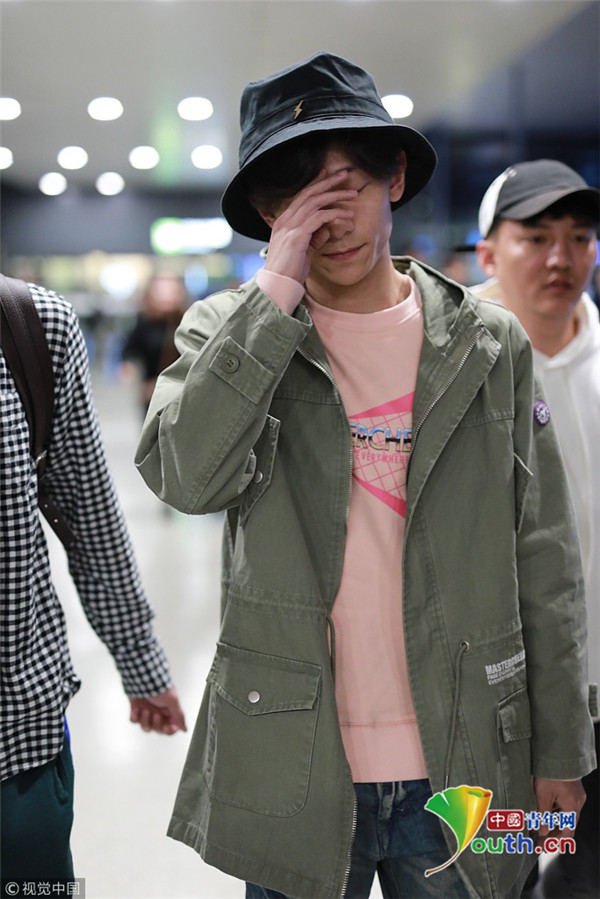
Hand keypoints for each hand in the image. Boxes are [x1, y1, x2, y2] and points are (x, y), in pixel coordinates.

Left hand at [129, 686, 186, 734]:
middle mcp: (158, 712)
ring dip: (145, 720)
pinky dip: (135, 717)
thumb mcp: (173, 700)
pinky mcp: (136, 709)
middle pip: (158, 729)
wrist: (141, 677)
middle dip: (156, 724)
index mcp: (168, 711)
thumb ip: (179, 716)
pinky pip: (134, 720)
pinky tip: (137, 709)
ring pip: (146, 727)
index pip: (170, 727)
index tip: (167, 727)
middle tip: (156, 715)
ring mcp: (147, 711)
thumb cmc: (158, 686)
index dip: (169, 730)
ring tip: (145, 710)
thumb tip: (185, 728)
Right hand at [262, 169, 357, 283]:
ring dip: (336, 195)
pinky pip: (320, 218)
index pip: (300, 196)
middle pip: (308, 193)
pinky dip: (335, 214)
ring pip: (315, 201)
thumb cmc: (289, 272)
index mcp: (283, 222)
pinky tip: (348, 216)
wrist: (277, 286)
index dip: (316, 184)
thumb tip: (326, 229)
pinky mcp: (297, 236)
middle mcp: (285, 220)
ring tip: (352, 194)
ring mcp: (290, 227)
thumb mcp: (303, 252)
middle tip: (344, 174)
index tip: (329, 175)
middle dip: (328, 182)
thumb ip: (313, 239)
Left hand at [533, 777, 584, 844]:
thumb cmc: (551, 772)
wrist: (557, 752)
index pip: (566, 832)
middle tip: (538, 839)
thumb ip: (542, 815)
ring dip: (552, 822)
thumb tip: (541, 831)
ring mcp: (575, 795)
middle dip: (552, 833)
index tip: (542, 845)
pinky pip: (563, 805)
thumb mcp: (543, 795)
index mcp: (572, 806)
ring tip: (536, 826)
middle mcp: (577, 802)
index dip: (554, 841)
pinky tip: (542, 812)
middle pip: (566, 825)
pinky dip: (553, 811)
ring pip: (564, 815)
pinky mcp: (570, 788)